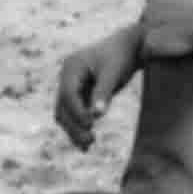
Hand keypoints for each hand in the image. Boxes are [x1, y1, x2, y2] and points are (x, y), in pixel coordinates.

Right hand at [52, 25, 142, 147]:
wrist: (129, 47)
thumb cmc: (122, 57)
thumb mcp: (113, 73)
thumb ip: (103, 93)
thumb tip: (96, 116)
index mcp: (72, 67)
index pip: (68, 93)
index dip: (77, 111)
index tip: (91, 125)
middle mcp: (67, 76)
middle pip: (62, 106)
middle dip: (73, 125)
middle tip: (90, 142)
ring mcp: (71, 85)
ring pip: (65, 113)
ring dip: (73, 130)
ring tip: (87, 147)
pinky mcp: (79, 94)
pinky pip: (74, 114)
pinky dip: (78, 127)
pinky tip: (86, 144)